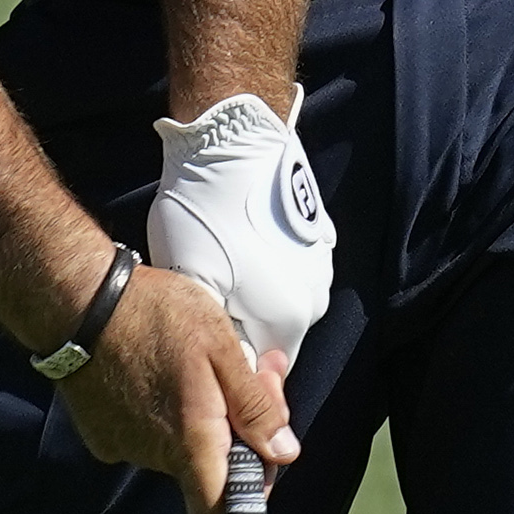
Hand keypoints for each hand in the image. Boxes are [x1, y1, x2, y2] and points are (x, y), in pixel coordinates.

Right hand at [59, 259, 294, 513]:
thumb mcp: (221, 350)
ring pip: (177, 447)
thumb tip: (283, 452)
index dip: (246, 491)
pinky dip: (163, 411)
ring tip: (207, 361)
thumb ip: (254, 408)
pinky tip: (165, 370)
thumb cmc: (154, 316)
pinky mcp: (99, 432)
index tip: (261, 445)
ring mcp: (121, 445)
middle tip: (254, 370)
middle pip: (206, 468)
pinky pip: (145, 434)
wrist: (77, 300)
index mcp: (188, 442)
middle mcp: (152, 455)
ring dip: (203, 414)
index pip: (217, 511)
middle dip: (238, 427)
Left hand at [142, 90, 336, 367]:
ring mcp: (319, 268)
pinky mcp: (316, 240)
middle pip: (270, 338)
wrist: (236, 142)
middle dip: (237, 328)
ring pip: (278, 303)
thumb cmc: (209, 215)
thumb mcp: (194, 283)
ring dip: (249, 296)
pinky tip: (236, 241)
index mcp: (288, 321)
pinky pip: (286, 272)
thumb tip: (221, 367)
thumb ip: (214, 336)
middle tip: (201, 295)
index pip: (257, 371)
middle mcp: (314, 302)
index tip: (198, 333)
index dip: (225, 362)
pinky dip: (263, 267)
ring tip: (217, 263)